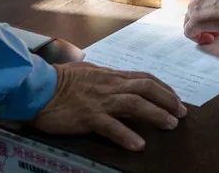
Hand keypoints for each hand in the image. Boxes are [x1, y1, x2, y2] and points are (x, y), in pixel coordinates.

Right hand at [32, 63, 186, 150]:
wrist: (37, 87)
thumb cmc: (59, 80)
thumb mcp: (87, 73)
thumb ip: (105, 79)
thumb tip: (120, 83)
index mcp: (109, 75)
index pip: (143, 78)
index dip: (163, 88)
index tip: (175, 98)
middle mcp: (108, 85)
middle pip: (145, 87)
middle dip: (167, 99)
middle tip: (181, 113)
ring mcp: (99, 100)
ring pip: (134, 104)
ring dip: (156, 114)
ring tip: (171, 125)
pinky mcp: (87, 116)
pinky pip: (110, 126)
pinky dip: (126, 135)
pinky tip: (138, 145)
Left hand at [183, 0, 218, 43]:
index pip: (202, 1)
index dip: (209, 12)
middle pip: (194, 11)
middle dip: (204, 21)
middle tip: (218, 30)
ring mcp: (195, 6)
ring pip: (190, 21)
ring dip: (201, 29)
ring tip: (216, 35)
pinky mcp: (195, 21)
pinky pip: (189, 32)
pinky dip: (197, 38)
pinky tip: (209, 40)